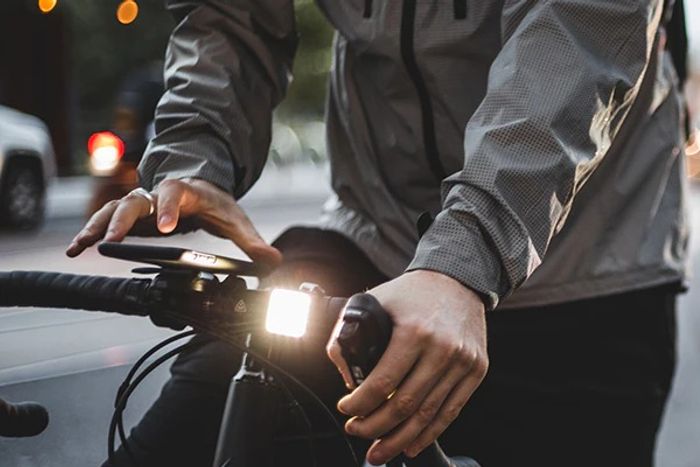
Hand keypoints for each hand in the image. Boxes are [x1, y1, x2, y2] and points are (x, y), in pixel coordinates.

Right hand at [65, 178, 281, 266]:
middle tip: (110, 242)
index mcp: (185, 192)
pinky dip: (91, 231)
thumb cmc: (215, 205)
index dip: (167, 208)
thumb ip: (253, 242)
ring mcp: (142, 204)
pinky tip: (77, 247)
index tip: (165, 227)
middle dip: (121, 219)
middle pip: (134, 200)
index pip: (174, 193)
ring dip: (97, 225)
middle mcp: (158, 195)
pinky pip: (106, 220)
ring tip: (81, 245)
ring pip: (113, 209)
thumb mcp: (236, 220)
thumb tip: (273, 262)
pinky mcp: (131, 216)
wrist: (200, 191)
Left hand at [327, 270, 487, 465]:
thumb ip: (349, 334)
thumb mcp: (374, 302)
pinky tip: (411, 445)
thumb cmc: (412, 292)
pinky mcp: (476, 369)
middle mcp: (442, 348)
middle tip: (356, 432)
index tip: (346, 409)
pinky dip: (429, 433)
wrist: (458, 279)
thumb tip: (342, 373)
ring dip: (399, 439)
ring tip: (379, 452)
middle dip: (374, 427)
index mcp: (414, 331)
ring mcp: (463, 361)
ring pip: (427, 414)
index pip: (382, 383)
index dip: (359, 404)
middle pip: (404, 405)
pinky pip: (451, 410)